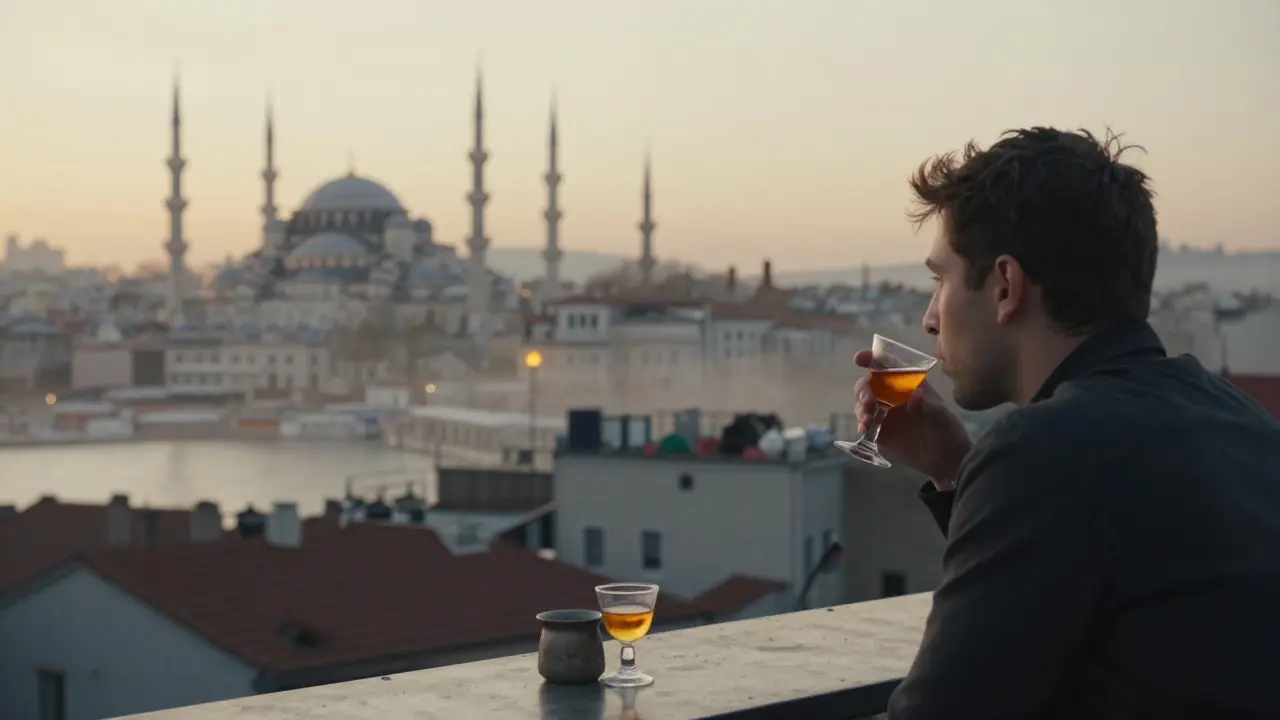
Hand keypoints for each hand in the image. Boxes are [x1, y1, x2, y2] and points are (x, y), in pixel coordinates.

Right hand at [854, 349, 972, 490]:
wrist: (946, 461)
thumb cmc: (947, 431)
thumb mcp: (940, 417)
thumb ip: (926, 406)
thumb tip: (915, 394)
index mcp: (909, 384)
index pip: (889, 366)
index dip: (872, 359)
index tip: (860, 359)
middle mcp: (894, 396)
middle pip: (870, 384)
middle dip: (863, 389)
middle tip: (868, 402)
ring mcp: (886, 414)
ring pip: (864, 403)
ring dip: (860, 408)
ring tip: (867, 420)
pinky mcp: (881, 432)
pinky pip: (866, 424)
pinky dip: (861, 424)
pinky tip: (864, 429)